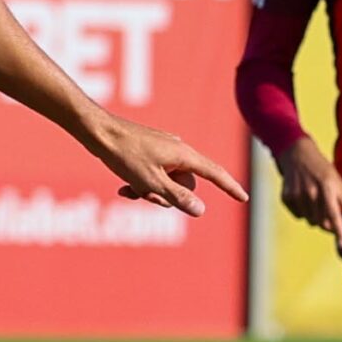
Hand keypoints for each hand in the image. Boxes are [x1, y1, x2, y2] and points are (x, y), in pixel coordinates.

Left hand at [86, 115, 246, 215]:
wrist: (98, 132)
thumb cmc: (124, 155)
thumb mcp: (150, 182)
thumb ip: (176, 197)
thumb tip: (200, 210)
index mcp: (183, 155)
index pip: (214, 173)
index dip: (229, 187)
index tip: (244, 198)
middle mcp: (178, 152)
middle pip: (185, 185)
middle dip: (168, 196)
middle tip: (144, 195)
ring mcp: (164, 152)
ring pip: (167, 183)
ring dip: (151, 192)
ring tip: (129, 188)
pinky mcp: (150, 153)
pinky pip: (154, 176)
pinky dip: (143, 184)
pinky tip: (124, 188)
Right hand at [275, 138, 341, 246]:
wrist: (297, 155)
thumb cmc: (322, 169)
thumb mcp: (337, 181)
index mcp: (327, 188)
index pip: (334, 214)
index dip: (340, 230)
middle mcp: (311, 193)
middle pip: (322, 223)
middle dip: (328, 222)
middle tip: (330, 212)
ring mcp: (297, 196)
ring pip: (310, 221)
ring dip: (316, 217)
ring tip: (316, 201)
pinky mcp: (286, 198)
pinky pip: (298, 216)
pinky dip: (303, 212)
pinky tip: (304, 198)